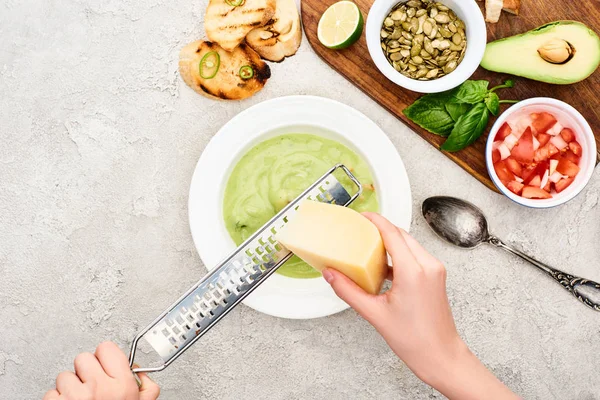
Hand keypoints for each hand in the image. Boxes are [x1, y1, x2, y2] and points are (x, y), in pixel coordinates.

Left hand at [43, 342, 159, 399]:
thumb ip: (147, 388)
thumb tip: (141, 375)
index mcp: (122, 385)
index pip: (107, 348)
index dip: (104, 357)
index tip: (104, 366)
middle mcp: (99, 387)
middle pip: (83, 358)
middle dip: (85, 372)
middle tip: (91, 386)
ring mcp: (75, 396)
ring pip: (64, 375)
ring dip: (69, 387)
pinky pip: (51, 393)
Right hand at [322, 213, 518, 399]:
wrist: (441, 356)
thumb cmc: (416, 341)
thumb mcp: (375, 314)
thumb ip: (349, 291)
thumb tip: (331, 274)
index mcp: (414, 271)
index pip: (392, 233)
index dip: (375, 221)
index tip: (361, 217)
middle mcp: (428, 266)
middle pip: (401, 235)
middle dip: (380, 229)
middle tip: (360, 231)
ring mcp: (435, 270)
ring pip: (409, 244)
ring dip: (390, 242)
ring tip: (369, 247)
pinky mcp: (435, 276)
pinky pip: (415, 256)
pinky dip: (399, 254)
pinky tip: (383, 266)